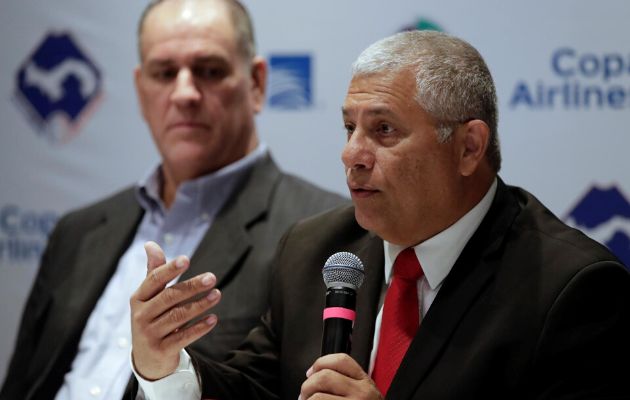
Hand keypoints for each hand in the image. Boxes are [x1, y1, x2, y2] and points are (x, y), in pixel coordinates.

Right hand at [130, 241, 221, 379]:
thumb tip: (150, 243)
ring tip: (217, 295)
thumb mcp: (149, 297)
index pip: (154, 280)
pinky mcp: (161, 350)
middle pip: (169, 297)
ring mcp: (150, 334)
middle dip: (192, 286)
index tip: (186, 259)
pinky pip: (183, 337)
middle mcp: (141, 315)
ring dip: (200, 305)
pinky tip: (214, 318)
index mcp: (138, 298)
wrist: (147, 358)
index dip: (170, 269)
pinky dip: (199, 328)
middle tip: (212, 277)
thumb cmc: (152, 317)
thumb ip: (154, 272)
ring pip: (178, 316)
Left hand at [299, 354, 382, 399]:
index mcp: (365, 383)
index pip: (341, 361)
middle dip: (307, 386)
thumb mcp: (363, 395)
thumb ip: (346, 383)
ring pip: (317, 397)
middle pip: (324, 377)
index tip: (311, 372)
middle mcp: (362, 394)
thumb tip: (314, 376)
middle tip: (304, 395)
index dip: (320, 363)